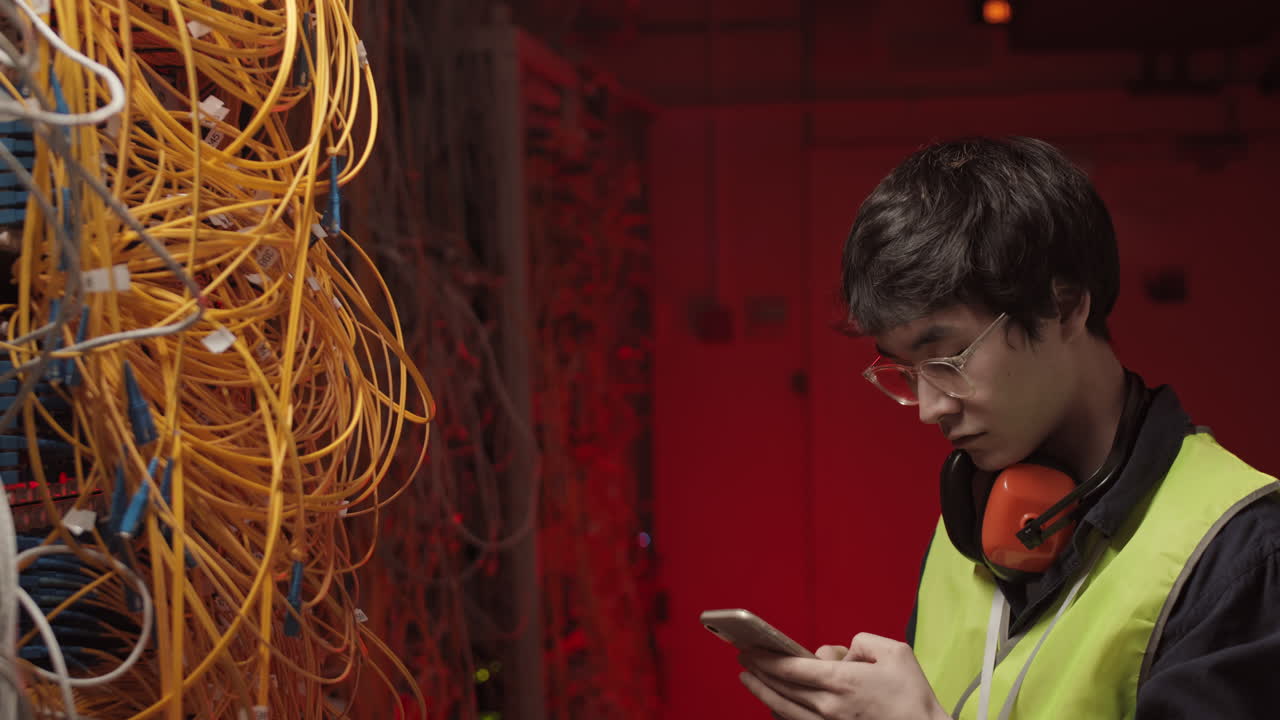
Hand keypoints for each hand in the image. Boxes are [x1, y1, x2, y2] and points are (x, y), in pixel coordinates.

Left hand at [738, 632, 949, 719]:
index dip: (766, 657)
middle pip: (781, 688)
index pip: (791, 667)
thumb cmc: (913, 697)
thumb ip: (862, 642)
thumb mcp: (895, 652)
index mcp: (842, 681)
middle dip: (757, 672)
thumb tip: (842, 651)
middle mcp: (828, 706)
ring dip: (762, 693)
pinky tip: (773, 705)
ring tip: (749, 680)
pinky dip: (780, 713)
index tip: (750, 648)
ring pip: (783, 709)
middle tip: (742, 659)